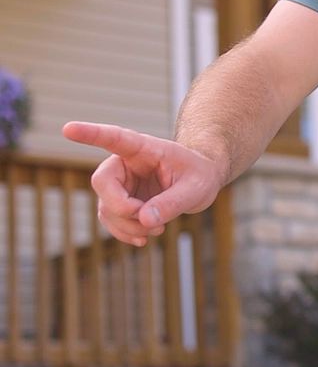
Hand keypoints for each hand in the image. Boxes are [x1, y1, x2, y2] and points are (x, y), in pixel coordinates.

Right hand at [63, 121, 226, 245]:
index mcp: (144, 148)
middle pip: (102, 182)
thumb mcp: (196, 188)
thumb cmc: (200, 175)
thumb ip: (173, 202)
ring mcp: (121, 183)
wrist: (199, 182)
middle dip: (121, 207)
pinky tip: (144, 238)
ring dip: (127, 225)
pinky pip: (110, 220)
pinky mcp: (120, 201)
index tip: (68, 128)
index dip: (91, 134)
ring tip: (157, 230)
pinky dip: (125, 233)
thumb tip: (144, 220)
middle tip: (148, 221)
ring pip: (106, 207)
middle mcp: (126, 163)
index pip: (114, 138)